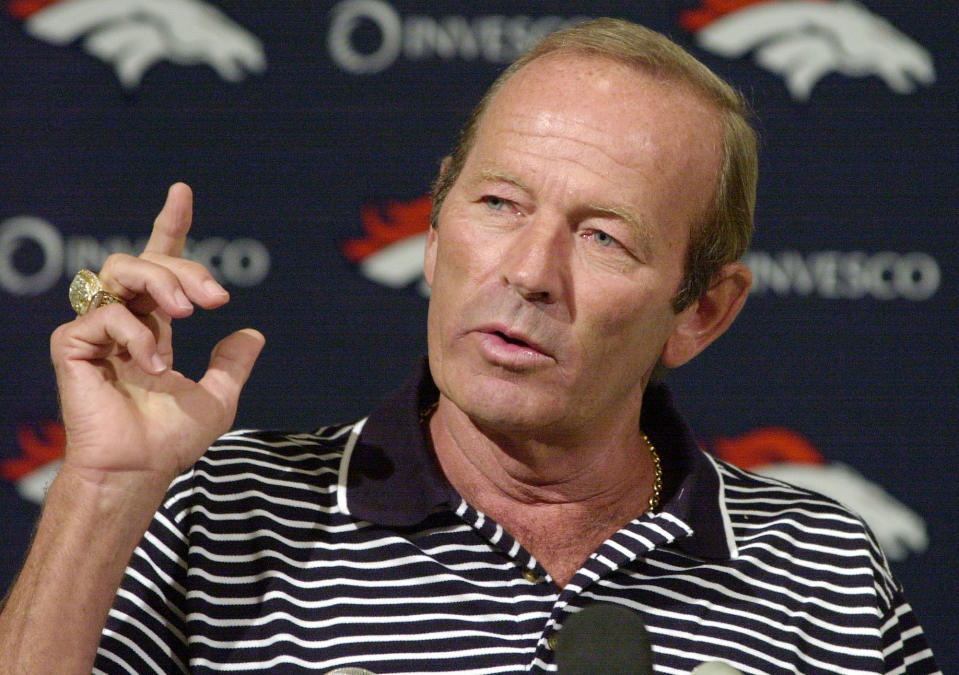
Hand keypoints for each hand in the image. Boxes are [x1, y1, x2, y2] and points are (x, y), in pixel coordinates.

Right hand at [49, 183, 264, 493]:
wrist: (140, 470)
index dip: (170, 227)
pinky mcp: (73, 344)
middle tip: (216, 298)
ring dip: (162, 283)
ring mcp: (95, 330)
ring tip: (189, 314)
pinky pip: (106, 312)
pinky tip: (153, 366)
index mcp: (152, 326)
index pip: (158, 264)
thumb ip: (232, 363)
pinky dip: (139, 333)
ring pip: (120, 269)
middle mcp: (123, 321)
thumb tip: (253, 333)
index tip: (182, 191)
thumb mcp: (218, 396)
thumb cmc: (171, 441)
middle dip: (185, 268)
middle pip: (146, 261)